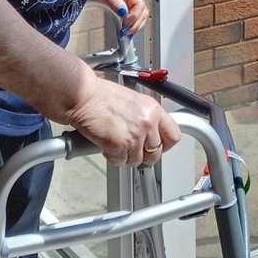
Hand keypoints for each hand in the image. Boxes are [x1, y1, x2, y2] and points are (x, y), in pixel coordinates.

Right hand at [66, 74, 180, 166]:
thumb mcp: (134, 101)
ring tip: (116, 143)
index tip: (157, 146)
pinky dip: (113, 157)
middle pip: (156, 153)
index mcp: (154, 110)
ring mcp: (135, 136)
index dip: (165, 144)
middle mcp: (148, 123)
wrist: (83, 97)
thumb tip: (151, 132)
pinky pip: (121, 161)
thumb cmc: (102, 96)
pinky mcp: (120, 146)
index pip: (174, 136)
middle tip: (132, 148)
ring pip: (138, 161)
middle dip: (143, 154)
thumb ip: (146, 117)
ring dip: (126, 156)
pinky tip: (106, 145)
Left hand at [90, 0, 148, 34]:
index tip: (125, 25)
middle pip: (143, 12)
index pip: (140, 5)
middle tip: (125, 32)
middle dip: (136, 24)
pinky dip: (131, 26)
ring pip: (140, 16)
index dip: (135, 16)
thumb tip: (123, 12)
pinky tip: (125, 32)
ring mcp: (128, 2)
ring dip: (135, 27)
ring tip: (125, 34)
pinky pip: (132, 18)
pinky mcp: (123, 8)